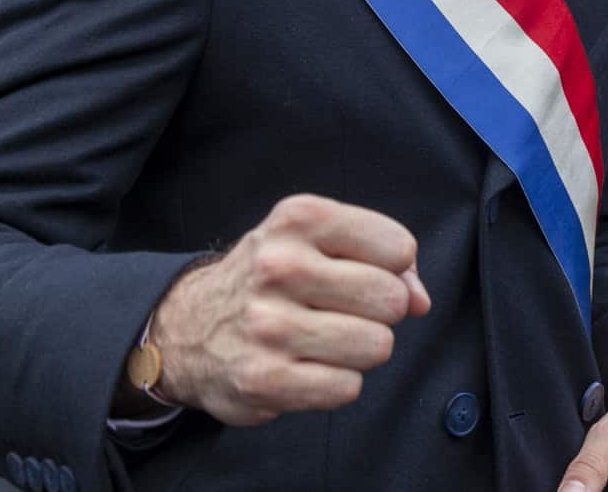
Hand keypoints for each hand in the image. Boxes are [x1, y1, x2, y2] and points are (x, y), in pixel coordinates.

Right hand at [146, 194, 431, 425]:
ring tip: (325, 340)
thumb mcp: (317, 239)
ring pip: (376, 346)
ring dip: (361, 350)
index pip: (398, 247)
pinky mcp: (263, 379)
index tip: (365, 273)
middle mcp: (280, 266)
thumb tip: (421, 301)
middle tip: (344, 311)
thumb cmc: (272, 279)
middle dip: (380, 312)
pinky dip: (338, 383)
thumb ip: (383, 257)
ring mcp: (269, 325)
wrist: (187, 328)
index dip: (394, 268)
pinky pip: (347, 388)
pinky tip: (309, 367)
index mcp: (299, 219)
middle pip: (391, 300)